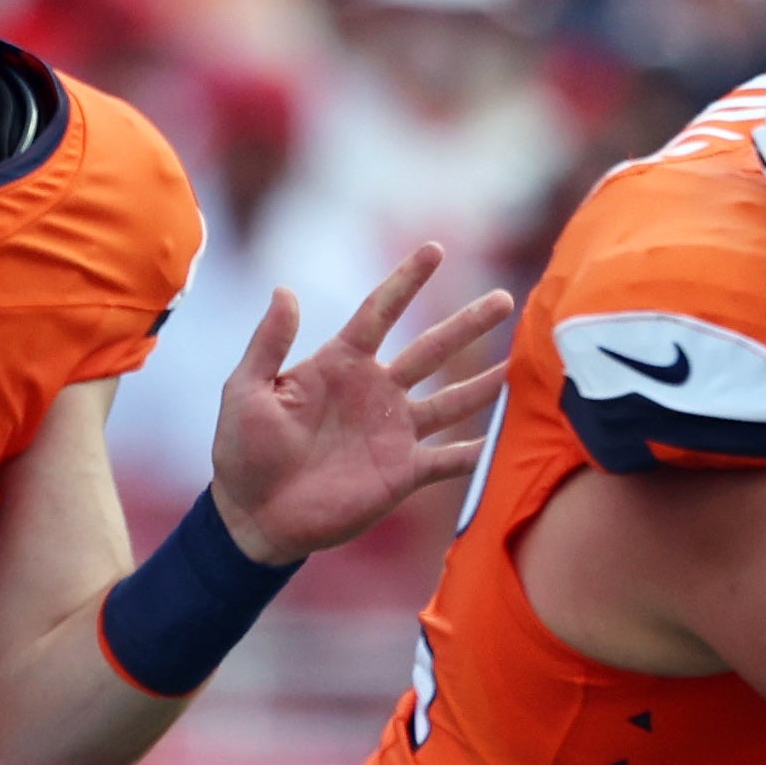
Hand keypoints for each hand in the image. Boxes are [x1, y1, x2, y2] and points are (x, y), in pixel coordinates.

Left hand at [208, 244, 514, 564]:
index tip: (436, 249)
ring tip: (523, 362)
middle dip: (467, 324)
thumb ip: (269, 343)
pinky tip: (511, 438)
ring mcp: (394, 431)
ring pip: (452, 399)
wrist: (254, 515)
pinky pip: (451, 458)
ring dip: (486, 382)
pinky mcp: (403, 472)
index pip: (380, 312)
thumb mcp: (247, 389)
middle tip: (503, 299)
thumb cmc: (243, 449)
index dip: (407, 280)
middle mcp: (376, 391)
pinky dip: (481, 450)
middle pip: (431, 349)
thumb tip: (284, 290)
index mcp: (340, 363)